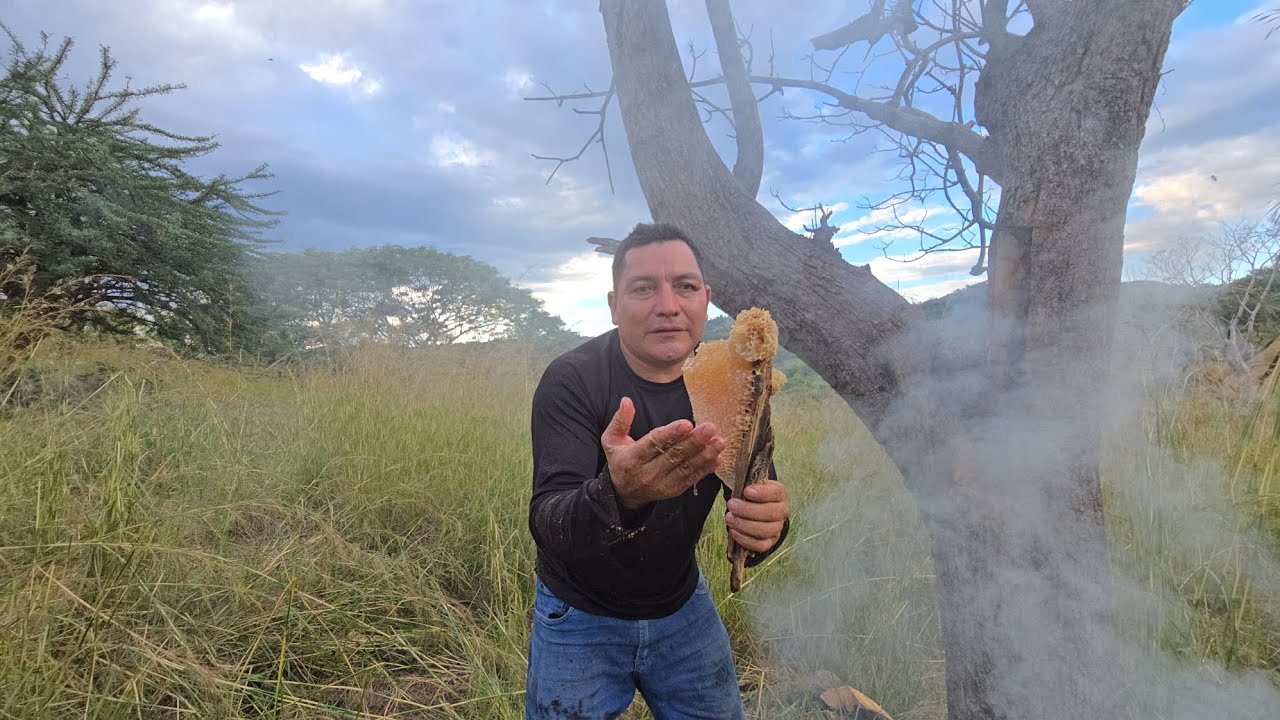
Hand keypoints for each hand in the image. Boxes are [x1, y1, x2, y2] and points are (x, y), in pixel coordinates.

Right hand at [602, 397, 724, 509]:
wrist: (623, 493)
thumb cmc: (620, 460)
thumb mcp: (611, 440)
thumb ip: (620, 420)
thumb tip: (626, 401)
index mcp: (632, 458)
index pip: (653, 444)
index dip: (670, 434)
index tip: (686, 424)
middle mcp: (647, 473)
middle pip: (673, 456)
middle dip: (693, 441)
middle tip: (709, 428)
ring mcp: (662, 484)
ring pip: (686, 468)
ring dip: (704, 454)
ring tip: (718, 442)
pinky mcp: (674, 490)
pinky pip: (692, 479)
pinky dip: (705, 468)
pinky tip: (717, 457)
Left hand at [725, 479, 788, 553]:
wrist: (754, 509)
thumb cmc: (749, 495)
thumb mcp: (749, 483)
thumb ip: (744, 479)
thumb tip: (726, 466)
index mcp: (779, 493)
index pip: (776, 493)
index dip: (763, 493)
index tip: (746, 491)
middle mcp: (782, 511)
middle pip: (771, 514)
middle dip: (748, 510)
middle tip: (730, 505)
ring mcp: (777, 528)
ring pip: (766, 530)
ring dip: (745, 525)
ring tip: (728, 518)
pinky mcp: (769, 541)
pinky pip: (761, 545)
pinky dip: (746, 540)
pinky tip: (733, 531)